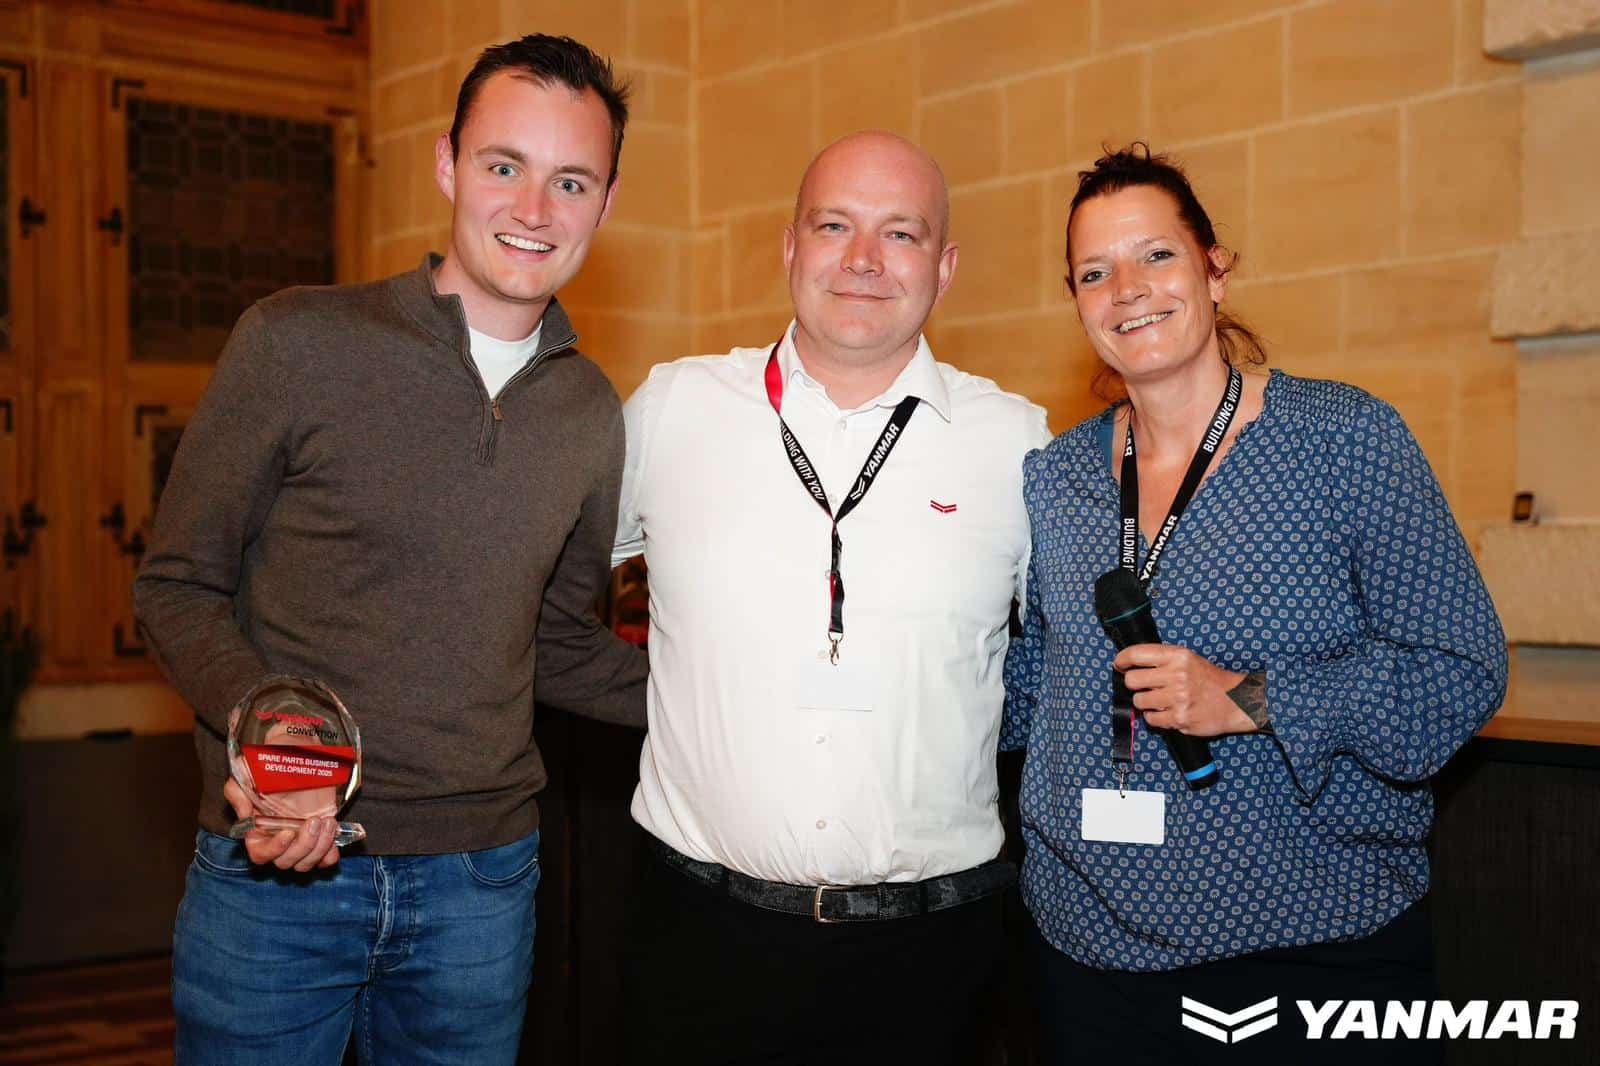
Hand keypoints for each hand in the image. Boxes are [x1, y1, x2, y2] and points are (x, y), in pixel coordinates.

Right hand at [224, 776, 340, 871]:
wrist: (296, 765)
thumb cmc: (266, 774)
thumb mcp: (245, 778)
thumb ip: (237, 795)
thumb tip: (245, 814)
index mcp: (257, 835)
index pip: (261, 855)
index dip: (275, 849)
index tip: (288, 832)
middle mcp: (278, 845)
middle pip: (286, 862)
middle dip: (303, 844)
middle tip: (314, 821)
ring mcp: (300, 845)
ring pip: (306, 863)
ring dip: (320, 846)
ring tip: (329, 823)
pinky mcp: (319, 841)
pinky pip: (325, 860)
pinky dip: (330, 854)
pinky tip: (333, 835)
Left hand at [1114, 643, 1256, 737]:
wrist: (1237, 701)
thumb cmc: (1209, 679)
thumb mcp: (1188, 658)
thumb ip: (1162, 658)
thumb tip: (1130, 662)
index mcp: (1178, 656)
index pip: (1136, 654)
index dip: (1121, 660)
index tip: (1119, 665)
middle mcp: (1177, 675)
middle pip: (1132, 680)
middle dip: (1134, 684)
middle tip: (1144, 686)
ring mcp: (1178, 698)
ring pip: (1139, 701)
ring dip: (1145, 703)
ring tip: (1160, 701)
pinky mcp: (1180, 718)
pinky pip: (1150, 719)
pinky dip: (1155, 718)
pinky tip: (1167, 712)